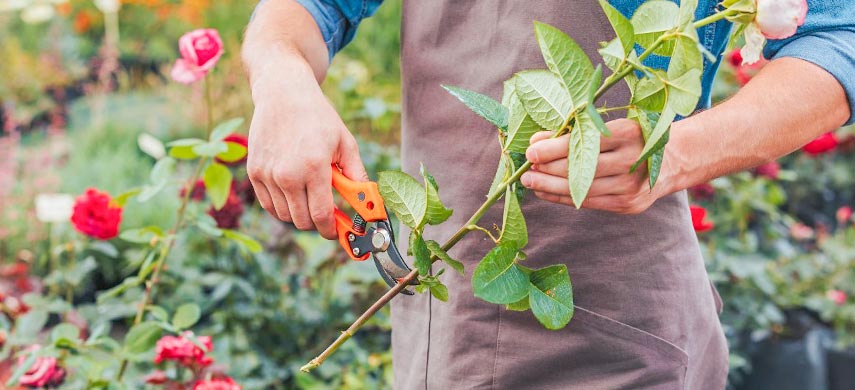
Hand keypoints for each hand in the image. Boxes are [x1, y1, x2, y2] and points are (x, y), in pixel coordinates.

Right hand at [246, 59, 366, 238]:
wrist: (283, 94)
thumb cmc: (319, 118)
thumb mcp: (345, 143)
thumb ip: (356, 176)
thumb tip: (367, 204)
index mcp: (314, 168)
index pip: (321, 216)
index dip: (331, 230)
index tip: (338, 232)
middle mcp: (287, 175)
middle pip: (302, 221)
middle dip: (318, 223)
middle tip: (327, 213)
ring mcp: (267, 175)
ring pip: (285, 216)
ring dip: (299, 213)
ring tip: (310, 194)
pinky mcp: (254, 173)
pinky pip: (269, 205)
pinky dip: (282, 206)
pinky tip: (293, 191)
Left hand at [520, 119, 667, 213]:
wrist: (674, 159)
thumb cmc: (633, 136)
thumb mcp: (609, 126)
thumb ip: (574, 132)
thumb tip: (536, 141)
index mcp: (629, 134)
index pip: (585, 142)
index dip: (554, 148)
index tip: (531, 151)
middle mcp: (633, 161)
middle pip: (581, 169)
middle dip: (548, 170)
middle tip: (525, 171)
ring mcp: (632, 186)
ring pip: (582, 189)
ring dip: (550, 187)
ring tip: (530, 183)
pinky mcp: (628, 204)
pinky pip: (588, 203)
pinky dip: (563, 198)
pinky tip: (546, 193)